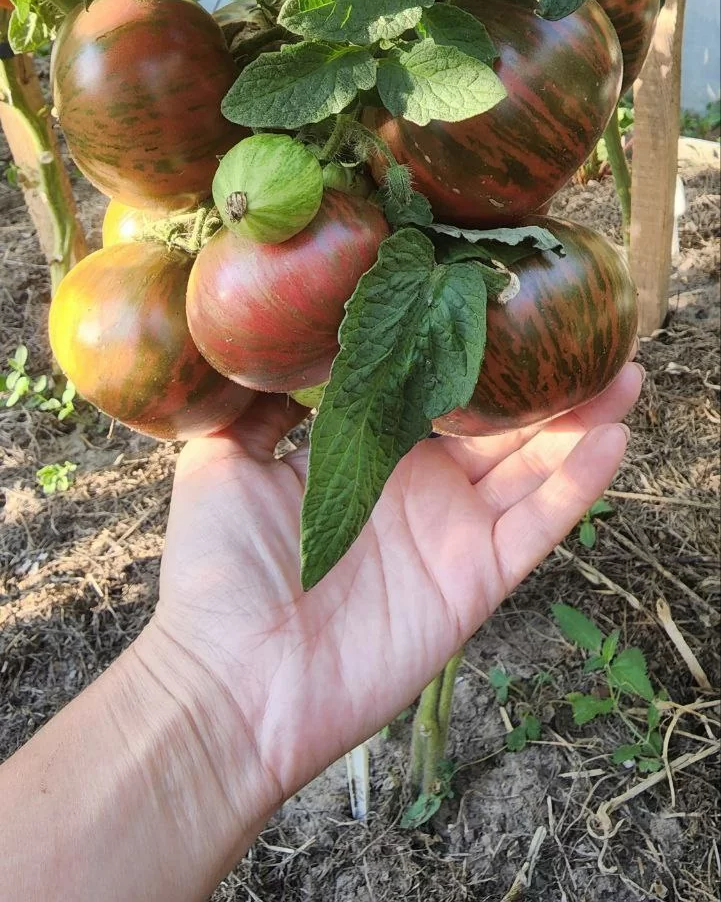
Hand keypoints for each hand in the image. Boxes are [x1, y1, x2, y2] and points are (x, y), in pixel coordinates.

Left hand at [147, 360, 642, 805]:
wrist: (230, 680)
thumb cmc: (217, 572)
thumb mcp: (222, 461)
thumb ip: (262, 405)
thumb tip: (277, 348)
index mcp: (365, 452)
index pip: (435, 390)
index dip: (472, 351)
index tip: (501, 299)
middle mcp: (419, 487)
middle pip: (500, 423)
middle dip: (544, 378)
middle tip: (589, 328)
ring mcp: (453, 532)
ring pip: (534, 463)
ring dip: (581, 418)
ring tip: (622, 370)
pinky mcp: (476, 578)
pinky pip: (539, 524)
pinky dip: (579, 483)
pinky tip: (613, 435)